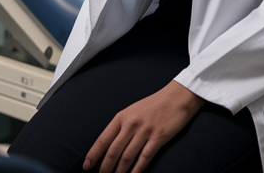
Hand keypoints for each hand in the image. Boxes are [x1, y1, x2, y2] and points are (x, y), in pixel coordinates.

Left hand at [83, 81, 203, 172]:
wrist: (176, 97)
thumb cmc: (153, 105)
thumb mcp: (132, 111)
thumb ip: (121, 127)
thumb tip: (109, 145)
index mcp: (121, 117)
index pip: (103, 139)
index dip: (94, 155)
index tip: (87, 166)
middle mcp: (131, 124)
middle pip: (113, 151)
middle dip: (105, 167)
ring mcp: (145, 131)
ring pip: (127, 157)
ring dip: (120, 171)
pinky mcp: (159, 138)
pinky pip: (145, 157)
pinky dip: (137, 170)